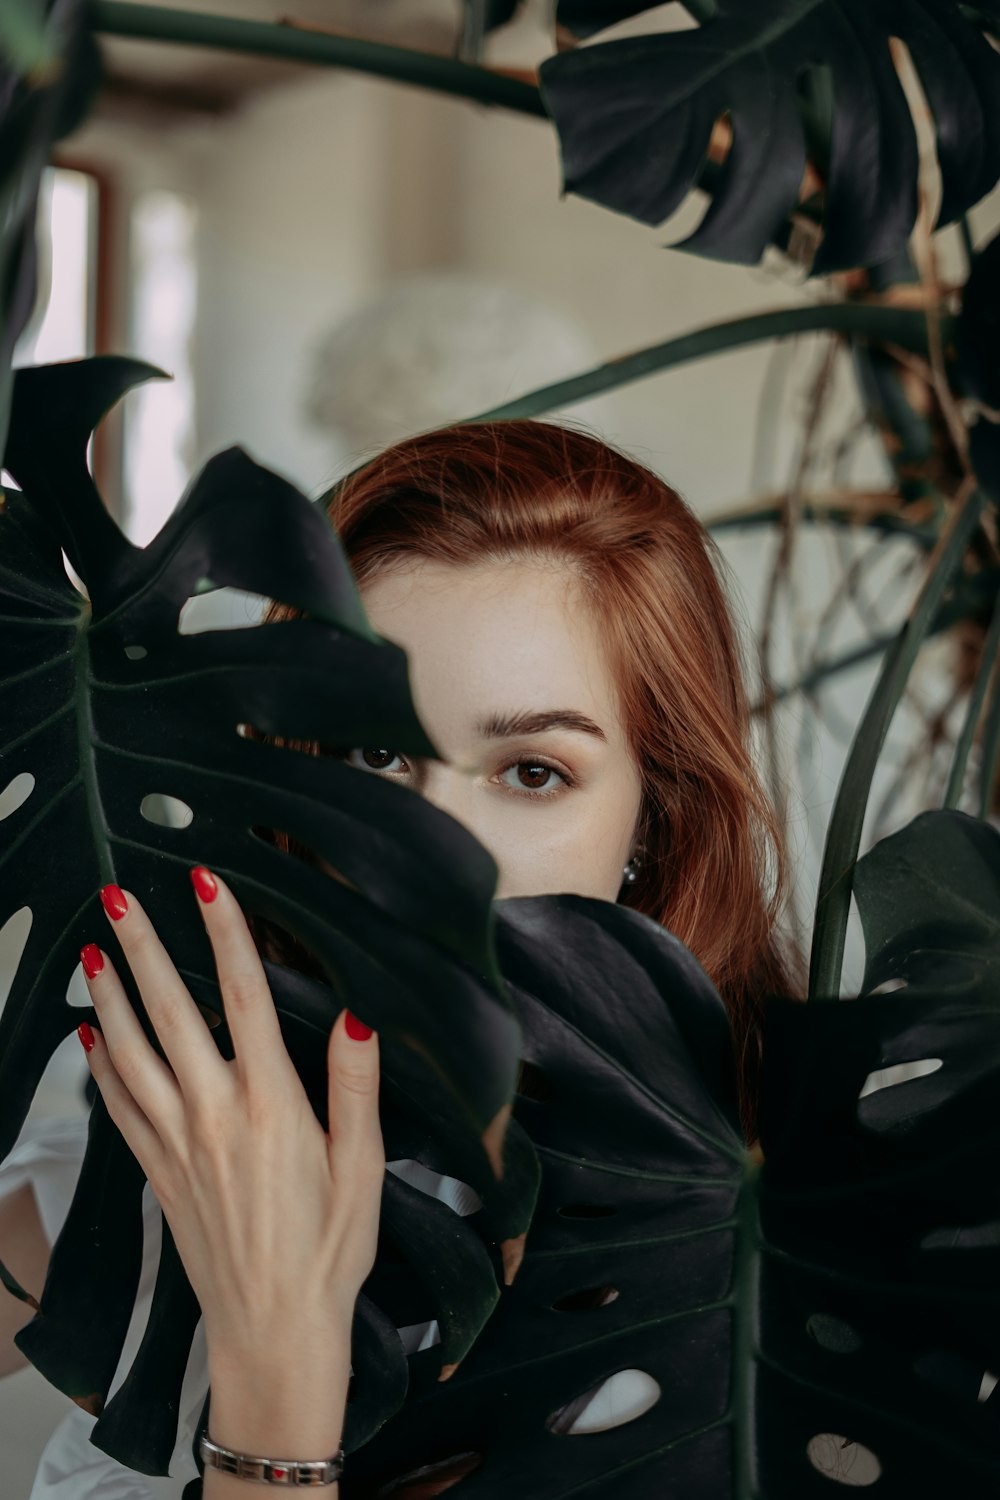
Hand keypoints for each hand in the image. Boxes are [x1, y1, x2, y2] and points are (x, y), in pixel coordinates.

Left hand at [76, 867, 384, 1370]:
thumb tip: (355, 1016)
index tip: (206, 880)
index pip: (243, 995)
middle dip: (143, 947)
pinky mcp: (159, 1174)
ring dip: (109, 997)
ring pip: (130, 1053)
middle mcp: (215, 1114)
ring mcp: (178, 1144)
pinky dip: (99, 1067)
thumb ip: (356, 1087)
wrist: (276, 1331)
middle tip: (118, 896)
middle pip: (170, 1012)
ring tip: (92, 951)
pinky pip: (118, 1108)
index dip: (225, 931)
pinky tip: (90, 1036)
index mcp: (272, 1104)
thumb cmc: (331, 1249)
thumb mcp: (365, 1167)